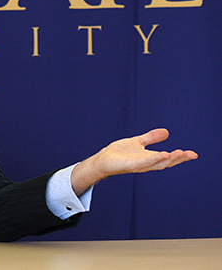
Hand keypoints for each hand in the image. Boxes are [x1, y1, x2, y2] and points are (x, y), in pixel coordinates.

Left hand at [71, 128, 197, 194]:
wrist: (103, 160)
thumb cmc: (119, 153)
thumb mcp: (138, 142)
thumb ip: (151, 138)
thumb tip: (166, 132)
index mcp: (150, 158)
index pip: (168, 158)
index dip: (181, 157)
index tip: (193, 154)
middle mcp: (147, 164)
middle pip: (166, 162)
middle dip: (179, 159)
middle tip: (191, 154)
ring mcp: (139, 165)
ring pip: (157, 163)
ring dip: (169, 159)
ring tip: (180, 153)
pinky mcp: (131, 165)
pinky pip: (145, 162)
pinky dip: (155, 159)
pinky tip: (163, 154)